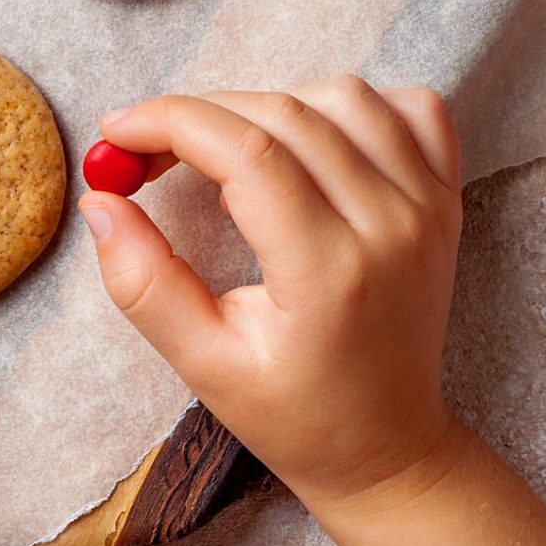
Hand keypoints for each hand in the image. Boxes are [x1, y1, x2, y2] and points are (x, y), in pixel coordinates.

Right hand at [84, 76, 464, 512]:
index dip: (171, 123)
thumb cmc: (296, 416)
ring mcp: (428, 208)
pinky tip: (310, 140)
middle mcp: (390, 226)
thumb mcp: (204, 365)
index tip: (117, 131)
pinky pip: (412, 109)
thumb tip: (99, 199)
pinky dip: (354, 106)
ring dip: (270, 105)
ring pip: (344, 97)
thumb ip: (144, 283)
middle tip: (146, 149)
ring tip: (225, 153)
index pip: (245, 152)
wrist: (388, 449)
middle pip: (286, 114)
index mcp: (329, 271)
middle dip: (201, 114)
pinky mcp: (446, 200)